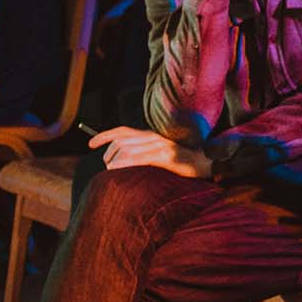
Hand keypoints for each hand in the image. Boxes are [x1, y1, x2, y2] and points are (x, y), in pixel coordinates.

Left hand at [88, 125, 213, 178]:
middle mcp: (154, 137)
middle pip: (120, 141)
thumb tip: (123, 160)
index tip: (91, 144)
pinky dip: (124, 163)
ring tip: (113, 171)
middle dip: (108, 154)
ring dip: (114, 161)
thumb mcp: (163, 153)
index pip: (122, 131)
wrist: (210, 162)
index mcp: (152, 135)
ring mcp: (160, 145)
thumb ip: (146, 152)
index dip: (104, 135)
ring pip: (126, 149)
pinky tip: (119, 170)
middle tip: (108, 167)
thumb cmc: (186, 163)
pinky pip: (138, 158)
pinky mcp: (165, 156)